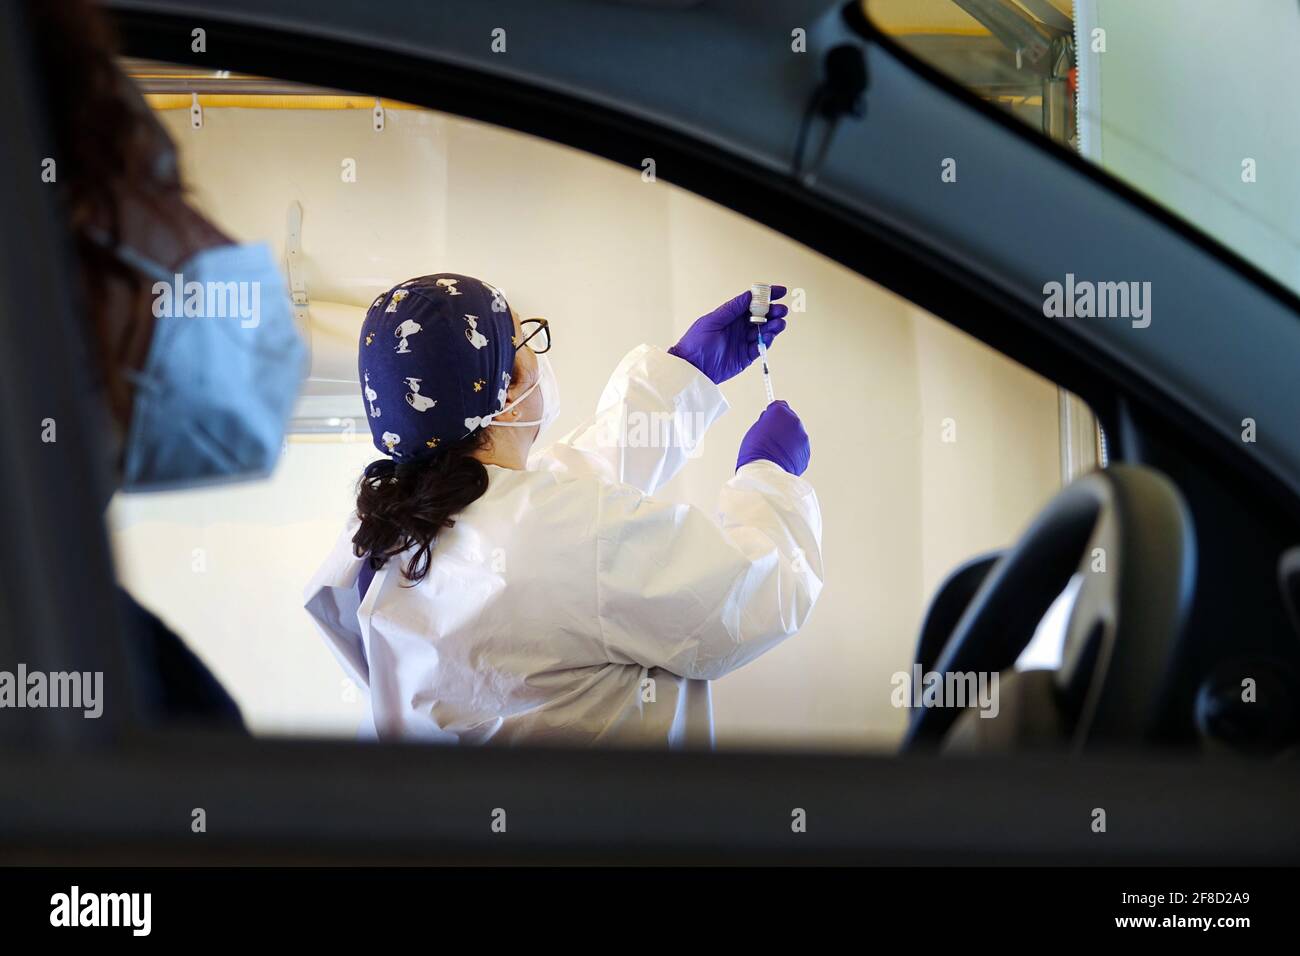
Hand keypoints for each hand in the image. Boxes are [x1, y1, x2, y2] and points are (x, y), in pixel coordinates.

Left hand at [667, 286, 788, 384]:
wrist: (690, 367)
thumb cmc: (695, 342)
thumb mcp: (712, 321)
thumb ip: (732, 309)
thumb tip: (749, 295)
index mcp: (731, 316)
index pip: (752, 302)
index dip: (767, 296)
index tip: (780, 291)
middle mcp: (739, 327)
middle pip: (761, 316)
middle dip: (773, 312)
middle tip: (781, 310)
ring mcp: (743, 342)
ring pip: (763, 331)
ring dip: (773, 326)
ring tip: (779, 323)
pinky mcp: (745, 356)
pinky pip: (760, 347)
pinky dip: (766, 341)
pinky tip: (770, 335)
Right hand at [737, 400, 809, 475]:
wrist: (765, 472)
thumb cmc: (755, 451)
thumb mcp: (755, 430)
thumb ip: (765, 420)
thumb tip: (770, 418)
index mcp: (780, 413)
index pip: (779, 406)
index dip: (773, 414)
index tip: (770, 420)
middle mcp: (794, 421)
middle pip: (789, 419)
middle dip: (782, 426)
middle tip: (770, 438)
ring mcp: (802, 437)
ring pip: (795, 434)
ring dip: (788, 439)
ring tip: (775, 451)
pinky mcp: (806, 451)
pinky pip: (798, 447)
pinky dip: (792, 451)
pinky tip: (781, 458)